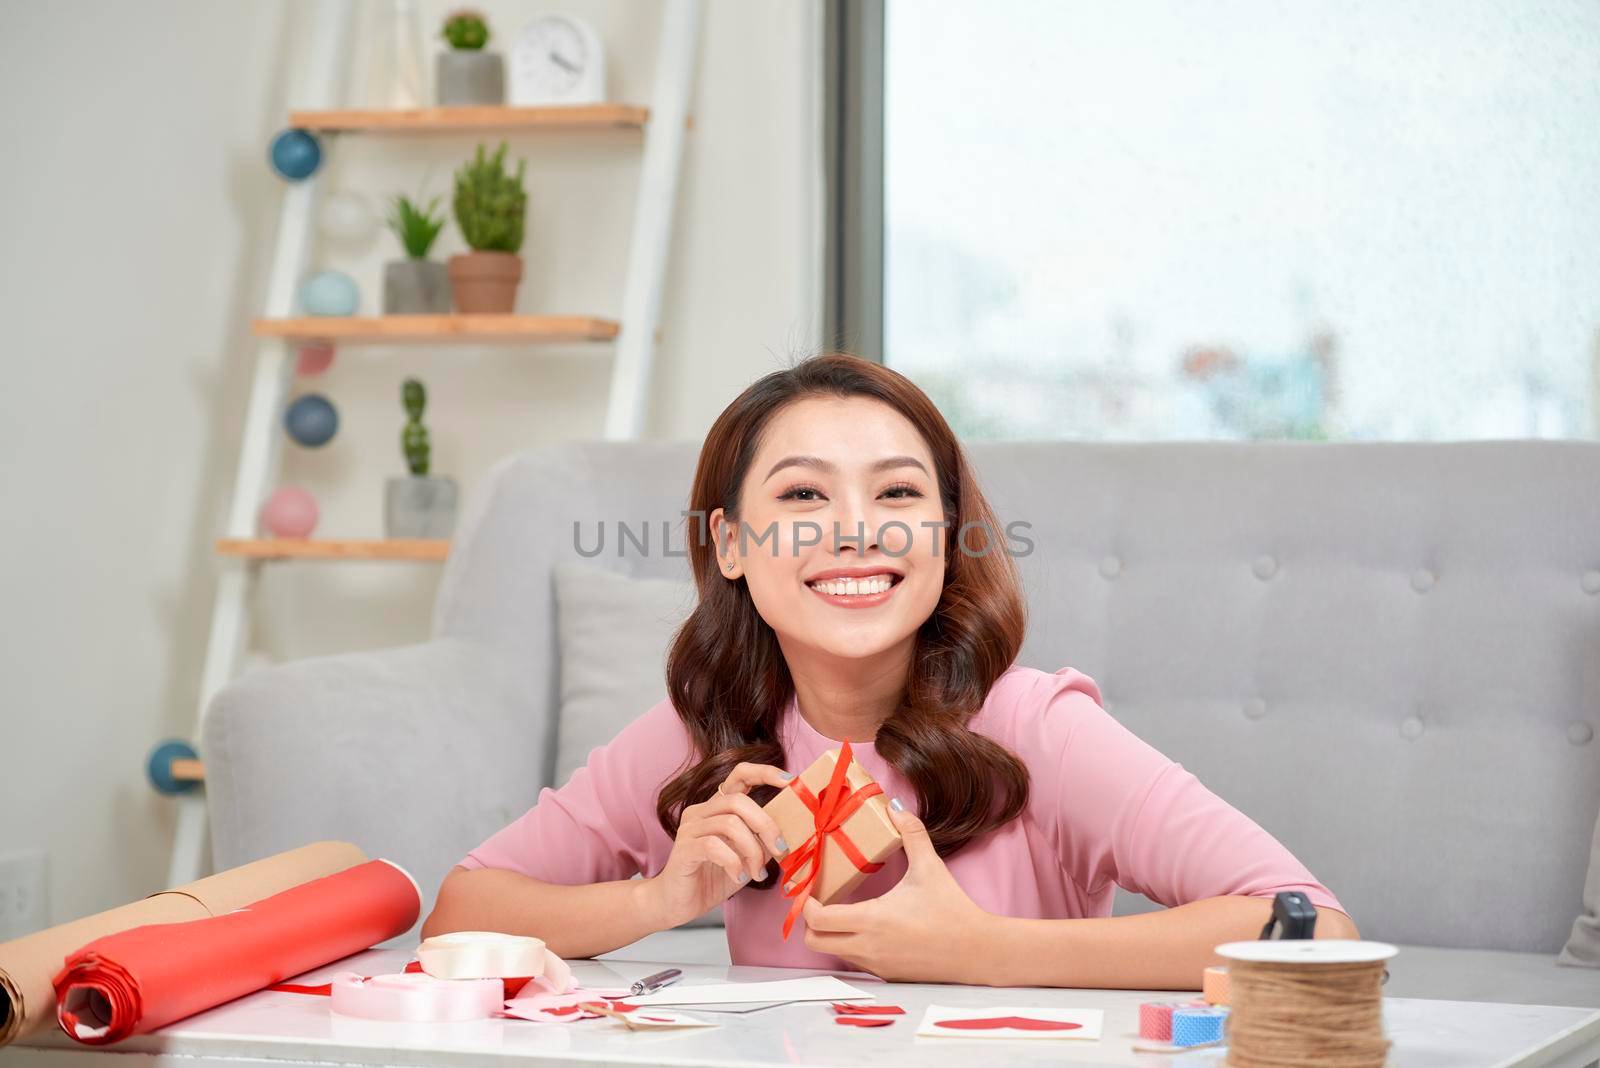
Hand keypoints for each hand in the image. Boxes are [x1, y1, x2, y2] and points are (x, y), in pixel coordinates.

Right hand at [643, 762, 792, 928]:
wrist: (679, 904)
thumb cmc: (714, 878)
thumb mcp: (748, 856)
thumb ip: (764, 840)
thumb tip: (794, 830)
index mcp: (718, 807)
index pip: (740, 774)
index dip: (765, 773)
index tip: (789, 781)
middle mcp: (702, 811)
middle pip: (739, 801)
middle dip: (766, 825)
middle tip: (781, 850)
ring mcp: (690, 828)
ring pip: (730, 824)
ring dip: (752, 850)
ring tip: (757, 873)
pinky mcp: (684, 849)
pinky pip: (714, 846)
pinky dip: (734, 862)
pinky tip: (738, 876)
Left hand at [801, 802, 996, 982]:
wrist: (978, 952)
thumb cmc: (953, 910)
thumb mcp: (929, 866)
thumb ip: (911, 832)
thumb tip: (894, 805)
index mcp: (871, 920)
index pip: (818, 919)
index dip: (806, 903)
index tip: (810, 888)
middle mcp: (867, 947)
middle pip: (814, 942)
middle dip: (810, 922)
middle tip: (820, 902)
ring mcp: (876, 965)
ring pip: (835, 952)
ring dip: (831, 934)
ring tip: (842, 911)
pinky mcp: (887, 975)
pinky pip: (856, 961)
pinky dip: (852, 946)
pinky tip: (868, 928)